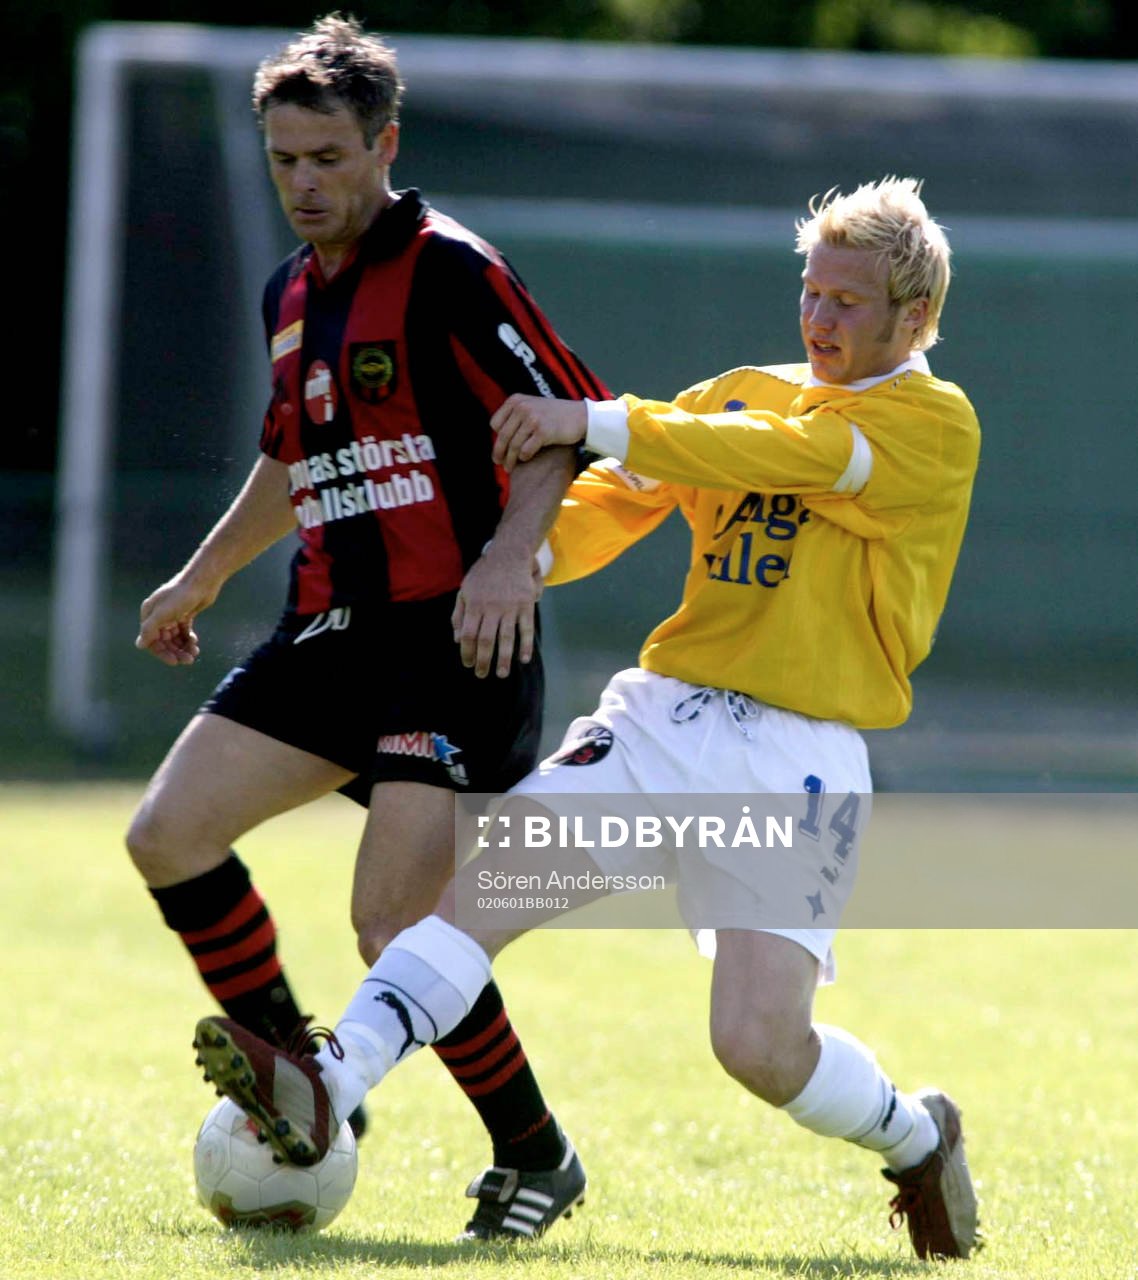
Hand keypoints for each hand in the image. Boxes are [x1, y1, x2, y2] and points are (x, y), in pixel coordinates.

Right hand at [135, 571, 219, 665]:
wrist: (202, 581)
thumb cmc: (181, 595)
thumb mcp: (163, 613)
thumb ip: (150, 629)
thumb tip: (139, 645)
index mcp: (149, 614)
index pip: (151, 640)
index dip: (162, 652)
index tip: (174, 661)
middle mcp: (159, 615)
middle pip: (164, 641)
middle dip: (176, 651)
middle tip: (188, 660)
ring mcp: (172, 615)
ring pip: (175, 638)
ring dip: (183, 647)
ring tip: (194, 652)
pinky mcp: (184, 615)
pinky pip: (183, 632)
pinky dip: (188, 639)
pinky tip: (194, 643)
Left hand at [452, 546, 542, 678]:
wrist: (509, 554)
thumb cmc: (484, 574)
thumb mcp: (464, 590)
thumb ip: (458, 614)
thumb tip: (456, 639)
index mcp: (474, 604)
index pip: (468, 634)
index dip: (467, 651)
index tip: (468, 663)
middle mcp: (492, 608)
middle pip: (486, 640)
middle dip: (483, 660)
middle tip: (481, 675)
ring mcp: (510, 607)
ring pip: (506, 638)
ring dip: (504, 659)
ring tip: (502, 674)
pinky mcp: (526, 605)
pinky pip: (526, 628)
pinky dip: (526, 645)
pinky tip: (524, 659)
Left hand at [490, 394, 586, 471]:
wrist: (579, 416)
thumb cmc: (554, 415)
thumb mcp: (532, 407)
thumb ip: (515, 417)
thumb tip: (498, 438)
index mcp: (516, 400)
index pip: (495, 423)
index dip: (496, 438)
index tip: (500, 448)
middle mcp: (522, 407)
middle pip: (502, 436)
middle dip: (499, 453)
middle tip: (499, 463)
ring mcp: (532, 419)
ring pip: (513, 445)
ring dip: (510, 460)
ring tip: (509, 468)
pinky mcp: (543, 432)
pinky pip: (526, 450)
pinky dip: (524, 458)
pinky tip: (526, 460)